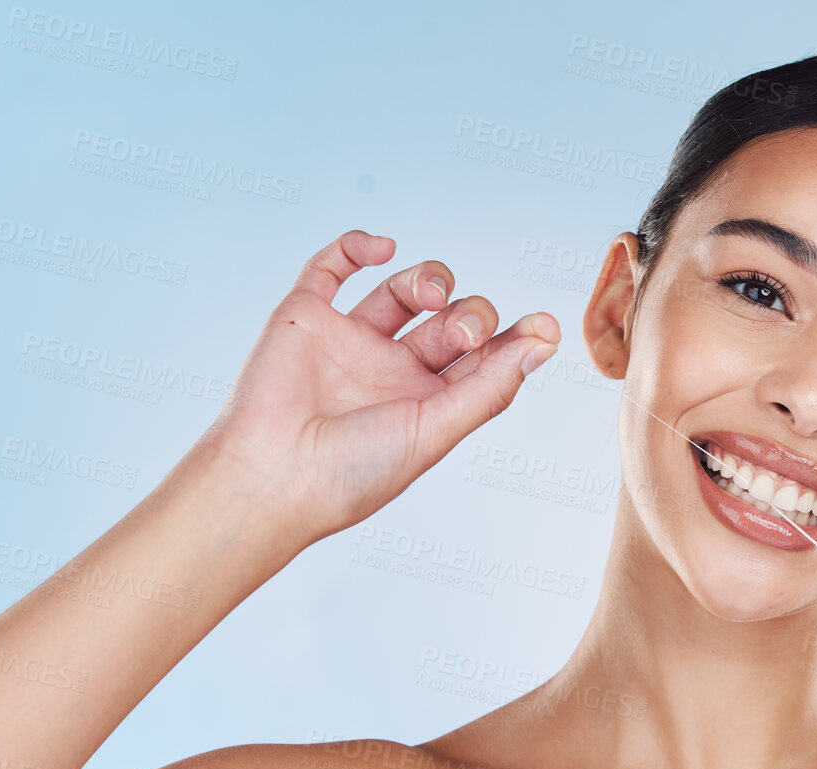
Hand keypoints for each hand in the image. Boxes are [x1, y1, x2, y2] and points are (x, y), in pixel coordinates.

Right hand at [199, 229, 560, 541]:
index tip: (540, 327)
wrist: (272, 475)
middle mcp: (391, 371)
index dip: (513, 340)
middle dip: (470, 315)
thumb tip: (544, 342)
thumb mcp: (435, 432)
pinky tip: (383, 248)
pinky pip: (332, 266)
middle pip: (451, 321)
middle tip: (463, 330)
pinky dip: (358, 245)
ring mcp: (349, 341)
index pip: (483, 360)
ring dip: (431, 279)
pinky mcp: (306, 316)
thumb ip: (489, 387)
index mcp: (426, 405)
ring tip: (433, 294)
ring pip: (403, 289)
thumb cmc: (351, 472)